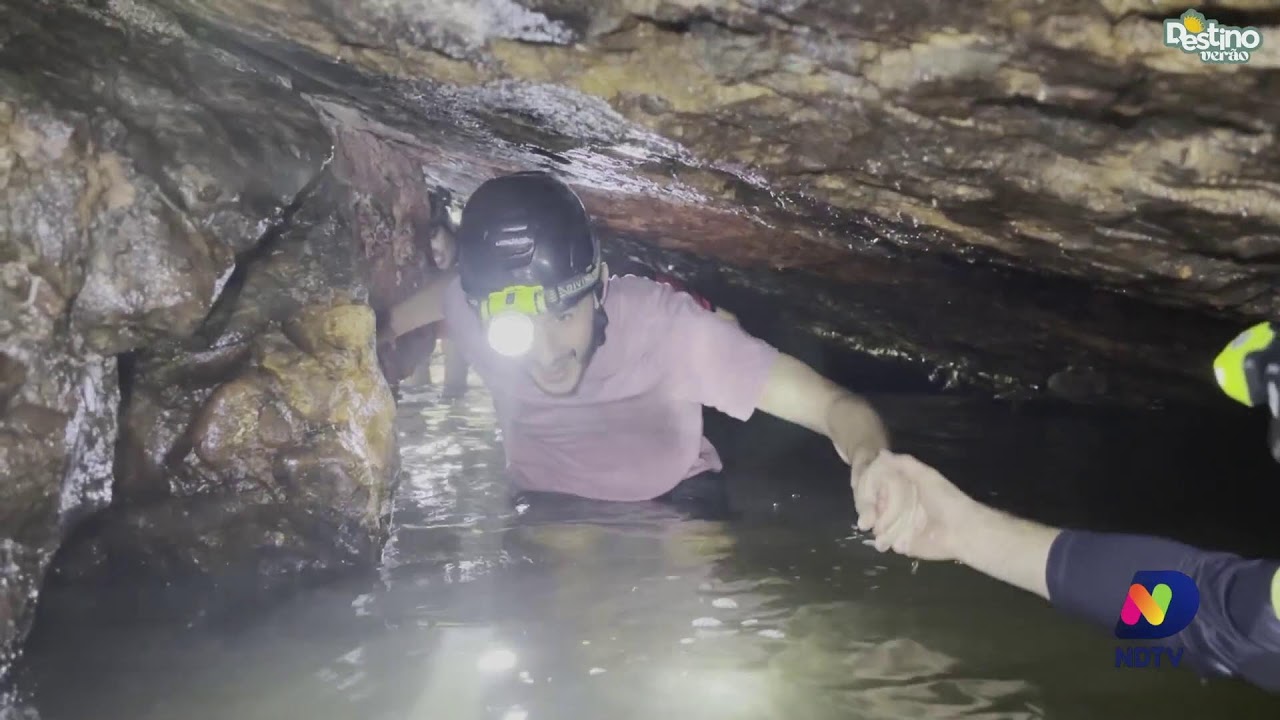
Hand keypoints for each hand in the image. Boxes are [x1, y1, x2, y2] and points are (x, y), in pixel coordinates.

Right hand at [853, 450, 980, 560]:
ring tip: (882, 528)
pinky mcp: (903, 545)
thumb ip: (904, 464)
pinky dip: (886, 541)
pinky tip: (893, 539)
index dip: (870, 491)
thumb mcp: (925, 476)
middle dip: (871, 511)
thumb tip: (881, 453)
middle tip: (870, 516)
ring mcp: (900, 528)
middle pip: (875, 508)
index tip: (868, 495)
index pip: (878, 489)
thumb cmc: (944, 500)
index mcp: (904, 491)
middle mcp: (899, 509)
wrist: (960, 529)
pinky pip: (887, 542)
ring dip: (879, 527)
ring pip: (878, 526)